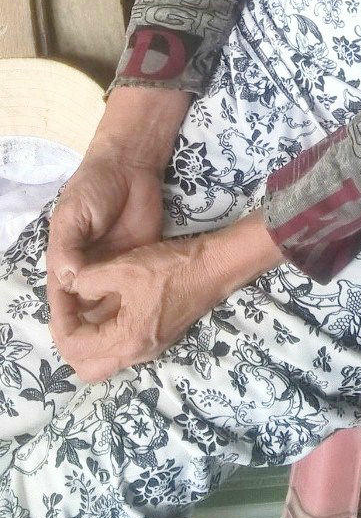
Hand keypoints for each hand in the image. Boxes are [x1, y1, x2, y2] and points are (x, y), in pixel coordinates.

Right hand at [47, 152, 164, 355]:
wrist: (131, 166)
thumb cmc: (94, 186)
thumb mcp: (74, 214)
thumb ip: (68, 246)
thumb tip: (68, 279)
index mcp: (66, 260)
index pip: (62, 298)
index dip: (65, 320)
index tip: (72, 341)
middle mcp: (88, 269)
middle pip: (84, 309)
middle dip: (88, 330)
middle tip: (100, 351)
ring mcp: (113, 267)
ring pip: (108, 305)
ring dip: (112, 324)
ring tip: (122, 345)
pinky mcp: (137, 262)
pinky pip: (132, 291)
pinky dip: (133, 307)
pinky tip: (140, 324)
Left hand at [56, 212, 283, 382]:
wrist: (214, 268)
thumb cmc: (171, 268)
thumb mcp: (125, 268)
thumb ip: (90, 279)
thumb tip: (70, 284)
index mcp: (126, 340)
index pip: (76, 348)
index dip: (60, 323)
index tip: (60, 298)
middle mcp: (134, 354)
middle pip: (87, 368)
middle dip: (70, 343)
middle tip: (66, 314)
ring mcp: (146, 349)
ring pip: (103, 362)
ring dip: (86, 342)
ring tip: (80, 312)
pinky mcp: (154, 339)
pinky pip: (118, 350)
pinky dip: (102, 336)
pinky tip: (103, 309)